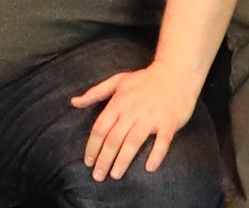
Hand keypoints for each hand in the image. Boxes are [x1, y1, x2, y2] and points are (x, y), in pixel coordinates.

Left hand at [68, 57, 203, 180]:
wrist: (175, 73)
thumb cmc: (144, 79)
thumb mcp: (116, 81)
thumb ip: (94, 93)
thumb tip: (73, 102)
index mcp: (118, 103)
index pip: (100, 128)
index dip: (92, 146)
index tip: (88, 162)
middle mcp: (132, 111)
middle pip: (114, 138)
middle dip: (104, 159)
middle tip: (98, 176)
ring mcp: (151, 117)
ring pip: (133, 142)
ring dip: (123, 160)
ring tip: (115, 175)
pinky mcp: (169, 122)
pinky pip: (162, 141)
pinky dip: (156, 154)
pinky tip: (149, 168)